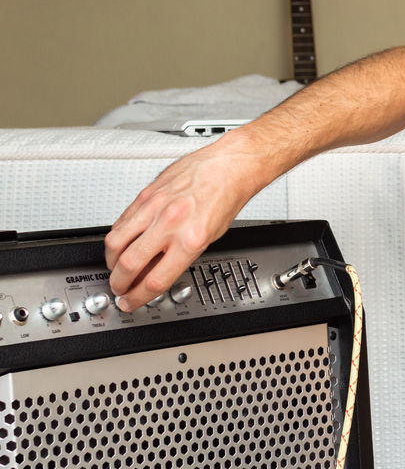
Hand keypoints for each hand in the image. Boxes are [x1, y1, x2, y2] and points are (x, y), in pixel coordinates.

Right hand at [105, 133, 266, 310]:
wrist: (229, 165)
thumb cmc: (226, 198)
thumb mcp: (211, 237)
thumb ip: (181, 256)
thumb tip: (156, 272)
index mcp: (191, 240)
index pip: (155, 280)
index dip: (137, 297)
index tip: (130, 302)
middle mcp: (170, 224)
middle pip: (129, 264)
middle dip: (118, 283)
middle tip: (118, 288)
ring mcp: (154, 207)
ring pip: (115, 242)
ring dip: (111, 261)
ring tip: (116, 267)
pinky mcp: (144, 194)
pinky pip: (120, 221)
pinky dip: (117, 236)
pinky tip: (121, 243)